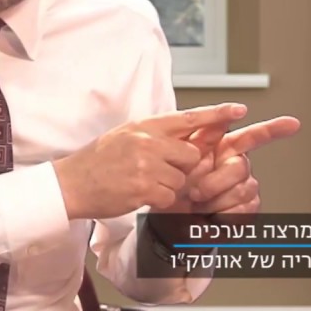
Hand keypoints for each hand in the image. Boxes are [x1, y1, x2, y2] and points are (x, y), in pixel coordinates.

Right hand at [53, 103, 247, 220]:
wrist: (73, 183)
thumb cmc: (98, 161)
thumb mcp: (125, 136)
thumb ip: (153, 136)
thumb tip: (183, 140)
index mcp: (144, 125)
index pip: (188, 117)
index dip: (216, 113)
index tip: (238, 110)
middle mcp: (147, 141)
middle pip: (191, 155)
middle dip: (182, 168)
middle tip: (158, 172)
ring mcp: (146, 164)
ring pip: (182, 179)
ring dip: (168, 187)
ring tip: (141, 183)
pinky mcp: (145, 187)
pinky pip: (170, 197)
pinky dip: (158, 201)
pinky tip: (138, 195)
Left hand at [185, 115, 301, 215]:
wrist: (171, 216)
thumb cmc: (174, 184)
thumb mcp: (180, 154)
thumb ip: (203, 132)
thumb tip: (221, 115)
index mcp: (225, 149)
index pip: (254, 135)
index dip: (274, 129)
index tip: (292, 124)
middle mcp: (238, 167)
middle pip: (240, 167)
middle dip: (214, 182)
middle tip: (195, 192)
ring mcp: (244, 188)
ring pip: (242, 191)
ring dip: (215, 201)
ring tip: (200, 204)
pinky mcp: (247, 209)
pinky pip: (243, 211)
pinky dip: (222, 216)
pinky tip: (211, 214)